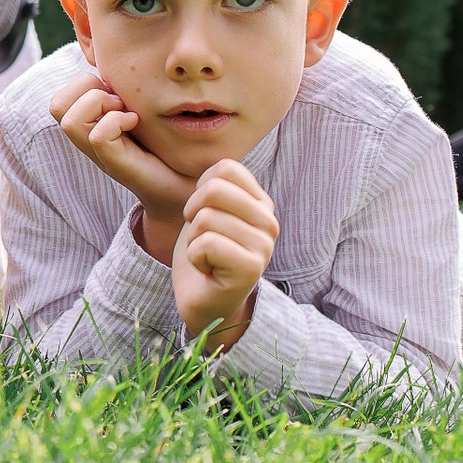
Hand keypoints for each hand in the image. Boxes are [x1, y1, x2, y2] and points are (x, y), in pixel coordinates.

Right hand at [50, 70, 198, 257]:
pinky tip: (135, 122)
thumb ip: (121, 93)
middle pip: (56, 105)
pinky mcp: (115, 164)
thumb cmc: (165, 147)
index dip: (82, 84)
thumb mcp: (138, 111)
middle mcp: (87, 140)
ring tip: (124, 110)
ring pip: (69, 121)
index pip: (58, 99)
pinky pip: (98, 136)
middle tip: (118, 100)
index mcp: (89, 126)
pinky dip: (117, 121)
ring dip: (99, 103)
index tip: (114, 91)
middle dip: (88, 89)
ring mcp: (100, 154)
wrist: (185, 184)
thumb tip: (111, 67)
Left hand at [173, 160, 277, 353]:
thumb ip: (216, 186)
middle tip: (202, 237)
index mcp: (261, 203)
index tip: (204, 215)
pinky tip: (208, 270)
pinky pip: (206, 243)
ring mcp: (263, 245)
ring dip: (194, 240)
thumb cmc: (204, 254)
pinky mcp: (251, 268)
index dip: (200, 189)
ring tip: (208, 256)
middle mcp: (269, 221)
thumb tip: (216, 160)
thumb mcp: (208, 211)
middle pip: (212, 190)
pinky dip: (195, 257)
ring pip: (205, 218)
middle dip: (192, 214)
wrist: (205, 301)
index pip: (226, 168)